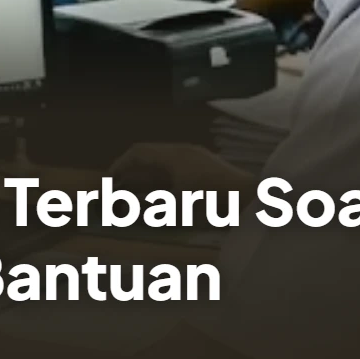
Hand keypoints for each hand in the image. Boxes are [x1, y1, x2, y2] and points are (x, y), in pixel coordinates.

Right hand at [109, 143, 253, 193]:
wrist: (250, 199)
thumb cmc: (212, 201)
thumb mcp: (177, 206)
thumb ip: (151, 207)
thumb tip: (129, 208)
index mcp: (173, 155)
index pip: (138, 152)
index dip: (120, 165)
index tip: (109, 179)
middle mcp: (183, 151)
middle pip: (150, 155)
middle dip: (132, 170)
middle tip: (119, 186)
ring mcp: (197, 157)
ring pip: (164, 162)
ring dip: (148, 175)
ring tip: (138, 192)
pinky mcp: (208, 167)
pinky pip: (178, 168)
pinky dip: (165, 179)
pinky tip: (164, 194)